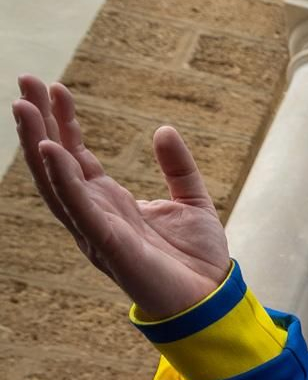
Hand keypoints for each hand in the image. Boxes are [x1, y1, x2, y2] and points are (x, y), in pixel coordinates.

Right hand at [13, 77, 230, 319]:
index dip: (64, 121)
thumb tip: (163, 129)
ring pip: (55, 182)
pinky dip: (61, 179)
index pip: (76, 155)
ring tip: (23, 106)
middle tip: (25, 79)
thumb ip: (177, 166)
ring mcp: (96, 230)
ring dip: (37, 143)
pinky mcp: (107, 245)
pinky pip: (78, 209)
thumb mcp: (192, 200)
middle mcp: (94, 215)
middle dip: (39, 122)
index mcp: (109, 203)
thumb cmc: (197, 260)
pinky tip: (50, 149)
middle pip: (56, 162)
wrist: (212, 300)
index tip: (54, 86)